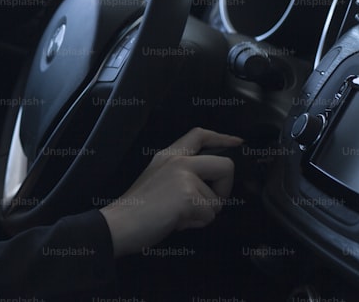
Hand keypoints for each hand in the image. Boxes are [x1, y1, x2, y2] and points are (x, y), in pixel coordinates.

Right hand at [98, 127, 241, 256]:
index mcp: (169, 155)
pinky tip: (177, 221)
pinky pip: (210, 215)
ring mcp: (184, 176)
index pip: (200, 135)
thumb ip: (180, 174)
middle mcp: (178, 161)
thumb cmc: (136, 208)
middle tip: (206, 203)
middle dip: (224, 190)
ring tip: (178, 215)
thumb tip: (206, 188)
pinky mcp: (188, 195)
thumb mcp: (157, 178)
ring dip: (203, 214)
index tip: (237, 142)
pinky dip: (196, 223)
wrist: (121, 223)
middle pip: (225, 166)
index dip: (222, 138)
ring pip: (217, 200)